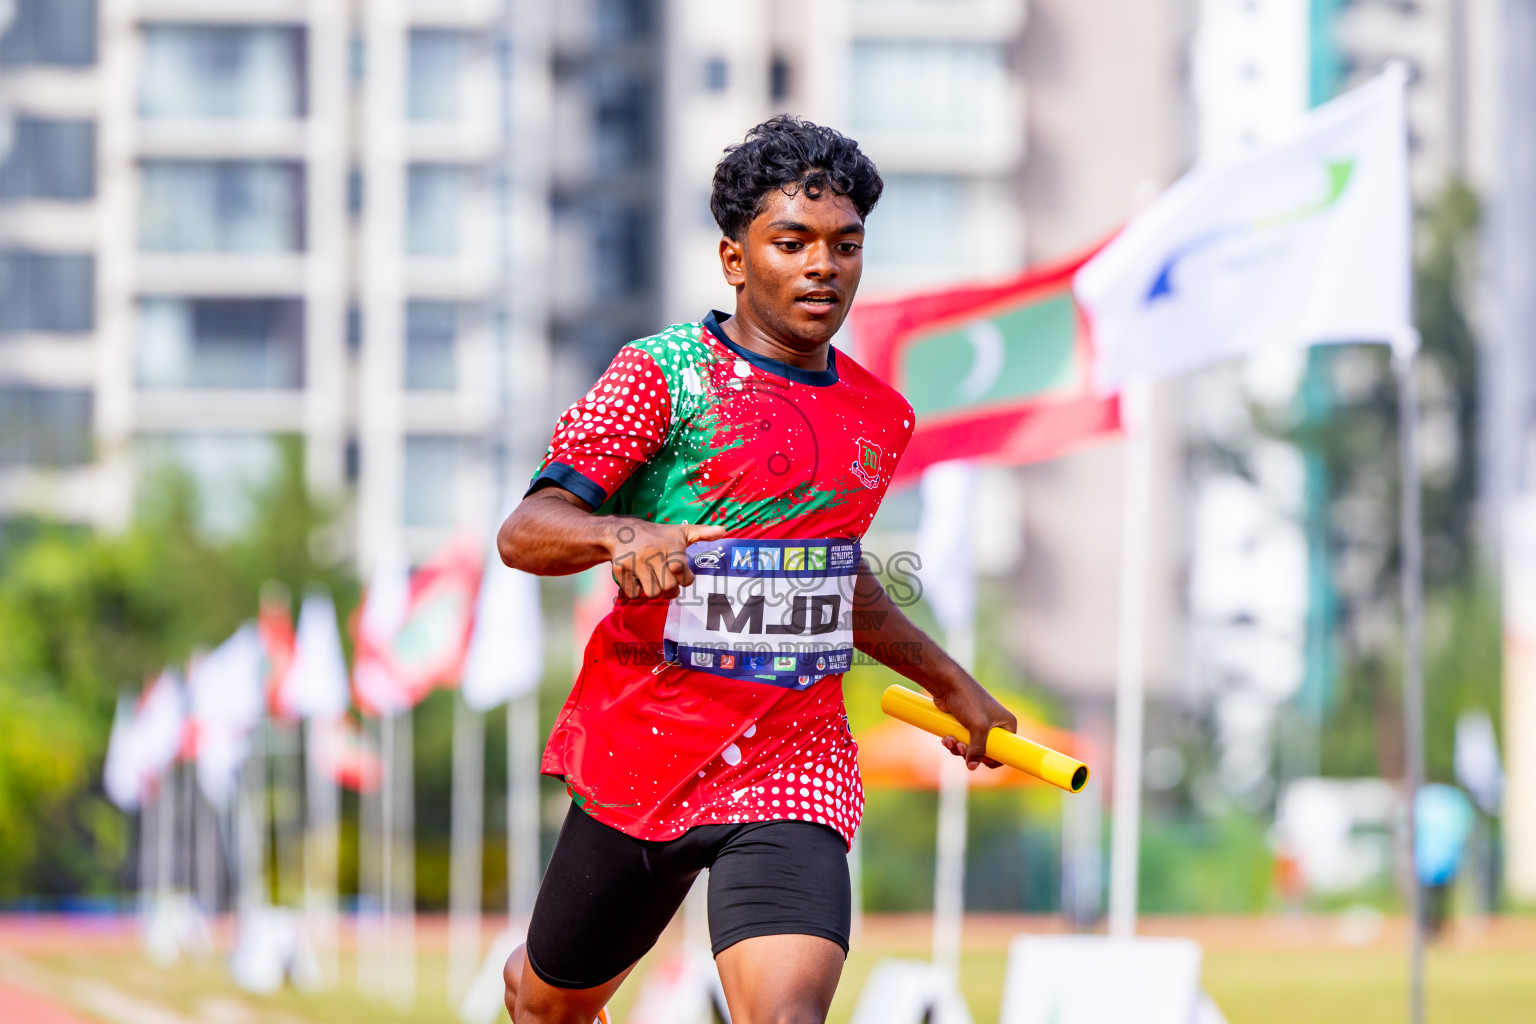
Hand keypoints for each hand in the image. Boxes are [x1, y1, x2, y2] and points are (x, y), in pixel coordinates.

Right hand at [606, 519, 726, 599]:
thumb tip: (723, 531)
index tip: (680, 574)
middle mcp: (653, 554)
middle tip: (666, 581)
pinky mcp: (620, 569)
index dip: (684, 579)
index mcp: (671, 547)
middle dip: (670, 590)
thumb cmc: (657, 536)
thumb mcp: (680, 532)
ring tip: (652, 579)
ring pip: (652, 593)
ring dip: (653, 591)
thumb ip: (702, 533)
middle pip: (668, 588)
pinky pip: (633, 593)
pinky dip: (636, 591)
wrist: (622, 532)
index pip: (683, 576)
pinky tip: (637, 579)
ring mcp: (635, 562)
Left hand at [933, 680, 1016, 770]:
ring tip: (950, 740)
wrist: (947, 684)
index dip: (992, 759)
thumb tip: (972, 767)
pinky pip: (961, 742)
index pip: (1006, 751)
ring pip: (971, 749)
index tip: (979, 759)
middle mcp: (995, 726)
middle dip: (971, 753)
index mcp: (1007, 725)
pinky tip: (946, 738)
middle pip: (985, 752)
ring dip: (958, 749)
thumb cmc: (968, 700)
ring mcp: (979, 726)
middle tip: (960, 747)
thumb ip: (977, 749)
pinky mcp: (965, 725)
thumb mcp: (978, 727)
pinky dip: (953, 743)